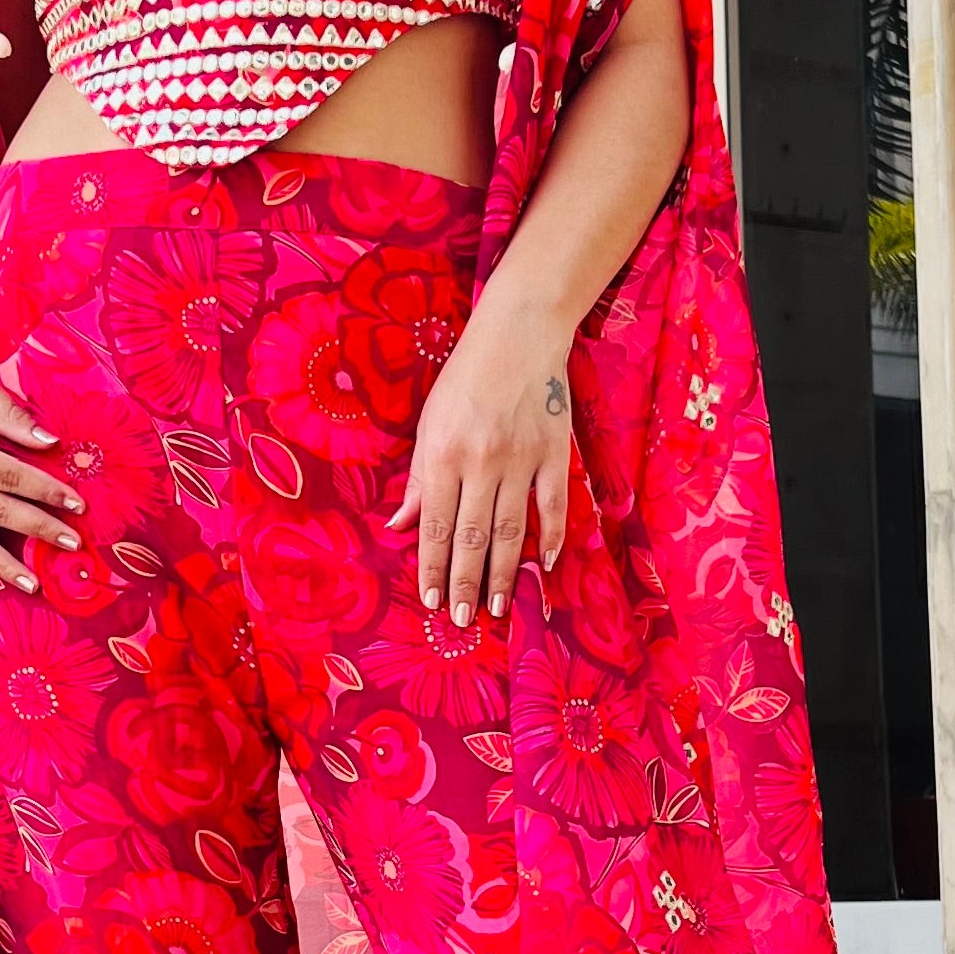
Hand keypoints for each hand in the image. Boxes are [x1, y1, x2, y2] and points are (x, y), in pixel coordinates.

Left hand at [391, 319, 571, 624]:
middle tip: (461, 619)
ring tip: (496, 607)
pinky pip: (554, 505)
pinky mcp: (554, 452)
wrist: (519, 334)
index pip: (434, 525)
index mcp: (443, 454)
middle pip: (470, 536)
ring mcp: (521, 459)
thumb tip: (400, 526)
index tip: (430, 601)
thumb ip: (418, 478)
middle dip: (463, 582)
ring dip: (501, 573)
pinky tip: (544, 566)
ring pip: (510, 529)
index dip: (431, 567)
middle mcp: (480, 462)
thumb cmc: (466, 379)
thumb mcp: (429, 424)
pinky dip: (552, 537)